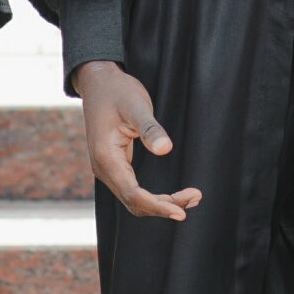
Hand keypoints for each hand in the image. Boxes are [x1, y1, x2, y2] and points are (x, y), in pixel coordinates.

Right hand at [73, 61, 200, 221]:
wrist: (98, 82)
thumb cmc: (116, 91)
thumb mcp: (135, 105)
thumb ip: (150, 129)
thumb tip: (166, 149)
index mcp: (106, 157)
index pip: (133, 194)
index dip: (157, 206)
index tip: (181, 211)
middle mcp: (104, 168)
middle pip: (134, 202)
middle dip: (164, 206)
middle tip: (195, 197)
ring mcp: (108, 169)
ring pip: (133, 199)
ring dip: (161, 203)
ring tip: (191, 198)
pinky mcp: (115, 165)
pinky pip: (133, 189)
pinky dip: (153, 196)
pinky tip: (173, 195)